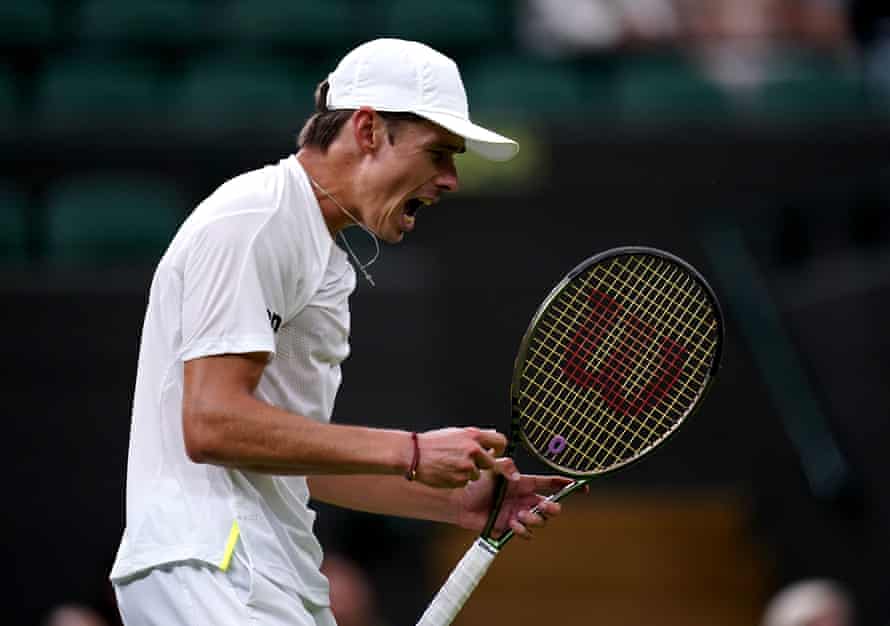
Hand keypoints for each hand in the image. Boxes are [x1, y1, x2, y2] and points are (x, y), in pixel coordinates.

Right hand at [413, 427, 506, 488]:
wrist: (414, 454)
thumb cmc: (432, 443)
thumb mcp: (455, 433)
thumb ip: (474, 437)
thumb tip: (490, 437)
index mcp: (473, 435)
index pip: (500, 441)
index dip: (499, 449)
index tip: (495, 453)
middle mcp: (473, 450)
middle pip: (491, 462)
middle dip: (482, 464)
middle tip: (468, 462)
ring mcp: (467, 466)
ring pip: (477, 474)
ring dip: (468, 472)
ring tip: (451, 465)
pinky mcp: (460, 479)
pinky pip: (465, 482)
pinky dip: (458, 479)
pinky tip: (446, 471)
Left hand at [456, 459, 579, 539]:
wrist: (461, 501)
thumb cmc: (477, 482)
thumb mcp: (492, 467)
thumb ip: (506, 466)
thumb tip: (519, 477)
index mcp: (525, 483)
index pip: (551, 483)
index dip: (567, 485)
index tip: (582, 487)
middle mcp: (525, 499)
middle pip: (552, 505)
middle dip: (553, 507)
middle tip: (545, 506)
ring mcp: (519, 514)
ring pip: (541, 521)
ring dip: (535, 519)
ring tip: (520, 515)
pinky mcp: (510, 527)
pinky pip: (526, 532)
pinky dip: (523, 529)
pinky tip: (513, 523)